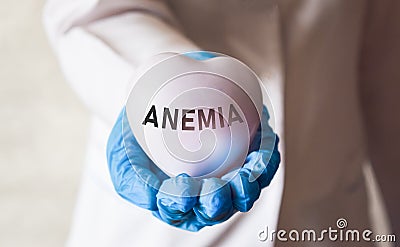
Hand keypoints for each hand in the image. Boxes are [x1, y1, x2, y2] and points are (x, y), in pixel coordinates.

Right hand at [106, 52, 280, 231]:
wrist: (161, 98)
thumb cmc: (139, 134)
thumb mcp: (122, 155)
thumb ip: (131, 179)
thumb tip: (151, 199)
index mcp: (173, 200)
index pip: (178, 210)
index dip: (180, 204)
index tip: (180, 185)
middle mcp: (201, 194)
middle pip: (214, 209)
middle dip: (218, 202)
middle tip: (217, 187)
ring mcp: (225, 178)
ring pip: (242, 195)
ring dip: (247, 189)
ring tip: (247, 175)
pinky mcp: (244, 160)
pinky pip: (261, 169)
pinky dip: (266, 163)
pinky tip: (264, 153)